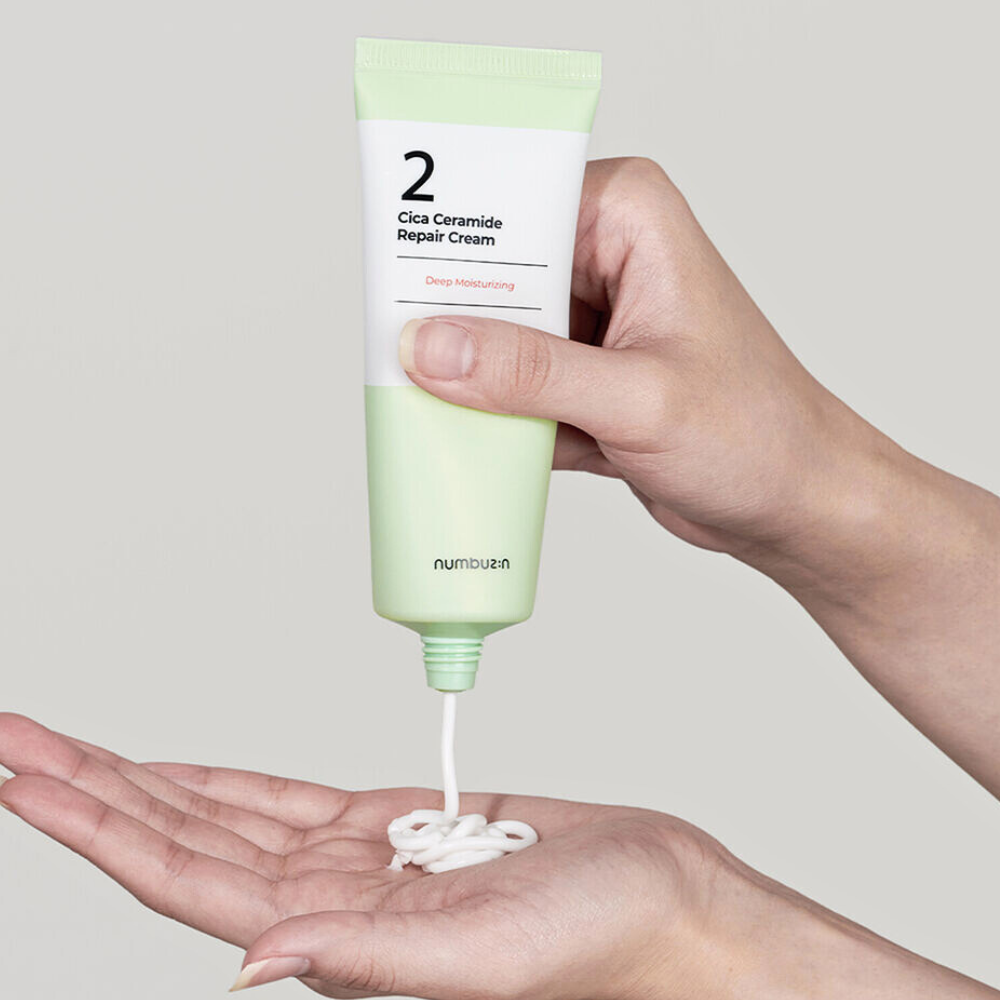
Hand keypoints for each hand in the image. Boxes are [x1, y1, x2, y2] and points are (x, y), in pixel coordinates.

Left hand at [2, 713, 994, 998]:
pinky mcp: (396, 829)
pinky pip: (289, 800)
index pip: (181, 875)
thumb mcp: (485, 953)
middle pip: (179, 838)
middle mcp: (329, 903)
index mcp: (336, 938)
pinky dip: (229, 780)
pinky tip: (186, 773)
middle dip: (90, 787)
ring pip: (223, 814)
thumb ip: (368, 955)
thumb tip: (256, 958)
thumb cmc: (601, 939)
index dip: (95, 822)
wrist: (666, 900)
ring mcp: (358, 864)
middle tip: (15, 740)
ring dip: (145, 778)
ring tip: (71, 748)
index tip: (25, 773)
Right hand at [397, 156, 848, 555]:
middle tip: (397, 362)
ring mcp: (589, 320)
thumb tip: (431, 348)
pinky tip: (476, 448)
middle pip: (490, 273)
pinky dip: (492, 419)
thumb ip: (531, 374)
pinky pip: (510, 384)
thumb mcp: (637, 399)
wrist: (793, 502)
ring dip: (466, 379)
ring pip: (493, 334)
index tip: (393, 288)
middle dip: (448, 323)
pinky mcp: (581, 375)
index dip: (448, 243)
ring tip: (426, 411)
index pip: (512, 203)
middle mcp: (604, 256)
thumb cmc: (756, 433)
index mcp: (626, 218)